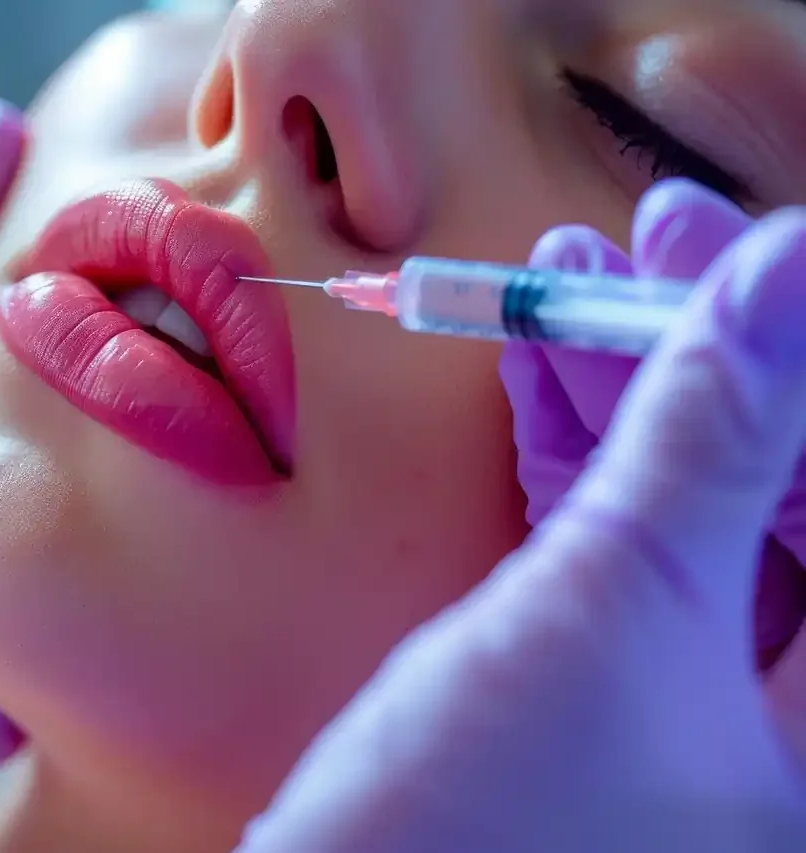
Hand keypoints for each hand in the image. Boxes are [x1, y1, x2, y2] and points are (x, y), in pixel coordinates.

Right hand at [237, 186, 805, 850]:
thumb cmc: (477, 827)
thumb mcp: (608, 613)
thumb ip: (705, 442)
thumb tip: (776, 272)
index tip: (740, 247)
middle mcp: (793, 723)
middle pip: (788, 487)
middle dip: (710, 352)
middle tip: (646, 240)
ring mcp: (700, 704)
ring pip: (698, 504)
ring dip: (630, 389)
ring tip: (562, 281)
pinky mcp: (607, 688)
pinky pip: (621, 547)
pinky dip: (580, 458)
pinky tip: (537, 377)